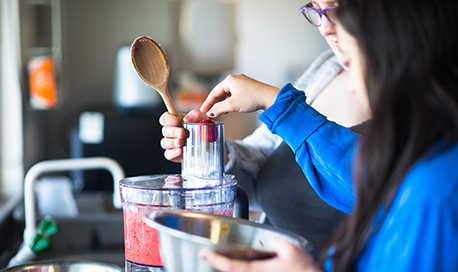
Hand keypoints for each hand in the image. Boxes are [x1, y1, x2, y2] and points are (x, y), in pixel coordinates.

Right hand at [159, 110, 207, 161]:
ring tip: (182, 143)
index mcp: (175, 121)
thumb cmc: (204, 129)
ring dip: (173, 142)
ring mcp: (171, 144)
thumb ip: (196, 115)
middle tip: (183, 133)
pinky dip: (173, 153)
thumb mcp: (203, 119)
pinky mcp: (174, 155)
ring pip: (164, 143)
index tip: (180, 121)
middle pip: (164, 130)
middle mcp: (171, 132)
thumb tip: (187, 119)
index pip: (165, 118)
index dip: (170, 120)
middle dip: (174, 131)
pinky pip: (168, 155)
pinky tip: (180, 151)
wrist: (210, 144)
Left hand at [199, 237, 320, 271]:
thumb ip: (274, 240)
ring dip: (229, 267)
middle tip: (207, 256)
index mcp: (259, 271)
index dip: (216, 260)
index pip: (232, 266)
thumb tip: (265, 238)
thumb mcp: (291, 249)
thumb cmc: (304, 270)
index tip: (205, 254)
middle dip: (219, 264)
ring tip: (220, 259)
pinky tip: (241, 263)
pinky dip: (239, 268)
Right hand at [200, 74, 279, 117]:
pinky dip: (230, 101)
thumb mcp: (232, 105)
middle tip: (210, 112)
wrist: (269, 98)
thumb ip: (219, 109)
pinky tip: (230, 108)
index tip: (203, 110)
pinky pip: (235, 94)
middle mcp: (235, 79)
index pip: (214, 92)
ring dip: (223, 103)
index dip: (207, 103)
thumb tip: (211, 112)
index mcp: (229, 80)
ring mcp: (242, 82)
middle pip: (220, 92)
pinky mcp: (248, 87)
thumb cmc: (252, 99)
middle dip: (215, 103)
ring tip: (220, 113)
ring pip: (228, 94)